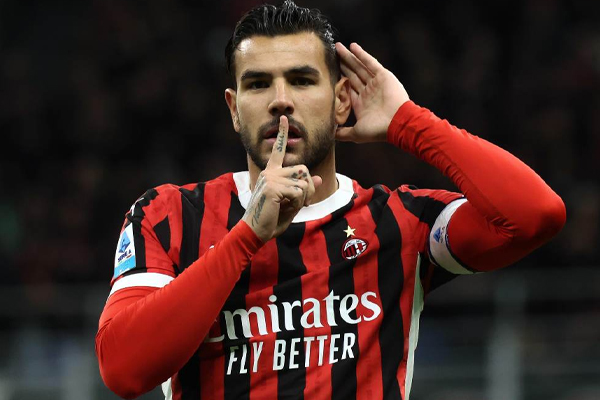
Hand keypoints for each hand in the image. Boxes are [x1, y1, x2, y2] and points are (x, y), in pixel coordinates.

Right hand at [242, 116, 322, 241]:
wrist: (255, 232)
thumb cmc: (271, 219)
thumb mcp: (292, 204)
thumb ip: (303, 190)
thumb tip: (319, 179)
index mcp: (271, 173)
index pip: (278, 150)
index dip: (282, 133)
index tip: (284, 118)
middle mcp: (269, 172)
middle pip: (303, 169)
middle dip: (309, 187)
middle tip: (304, 203)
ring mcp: (270, 178)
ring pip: (302, 181)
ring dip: (303, 197)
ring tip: (291, 206)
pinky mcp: (272, 187)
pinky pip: (298, 192)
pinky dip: (298, 203)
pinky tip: (284, 208)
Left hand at [335, 42, 409, 142]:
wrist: (397, 123)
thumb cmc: (377, 130)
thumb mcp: (356, 134)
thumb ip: (343, 133)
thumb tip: (329, 134)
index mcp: (361, 103)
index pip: (347, 88)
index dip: (338, 80)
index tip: (328, 72)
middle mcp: (368, 92)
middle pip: (352, 74)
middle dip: (342, 65)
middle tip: (331, 54)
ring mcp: (375, 83)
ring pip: (359, 67)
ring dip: (349, 57)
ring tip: (338, 47)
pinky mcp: (383, 76)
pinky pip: (370, 62)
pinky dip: (362, 54)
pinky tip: (352, 46)